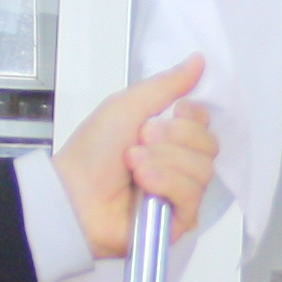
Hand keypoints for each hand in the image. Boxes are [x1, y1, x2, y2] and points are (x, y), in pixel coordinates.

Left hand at [54, 57, 216, 257]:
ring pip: (202, 171)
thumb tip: (198, 60)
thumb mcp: (127, 106)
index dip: (191, 118)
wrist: (72, 194)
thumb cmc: (93, 151)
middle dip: (174, 138)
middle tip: (140, 139)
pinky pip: (192, 197)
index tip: (171, 113)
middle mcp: (179, 165)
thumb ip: (166, 85)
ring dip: (164, 161)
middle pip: (209, 146)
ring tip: (133, 164)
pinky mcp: (178, 222)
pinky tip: (143, 184)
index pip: (205, 124)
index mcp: (169, 138)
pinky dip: (166, 184)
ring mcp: (180, 195)